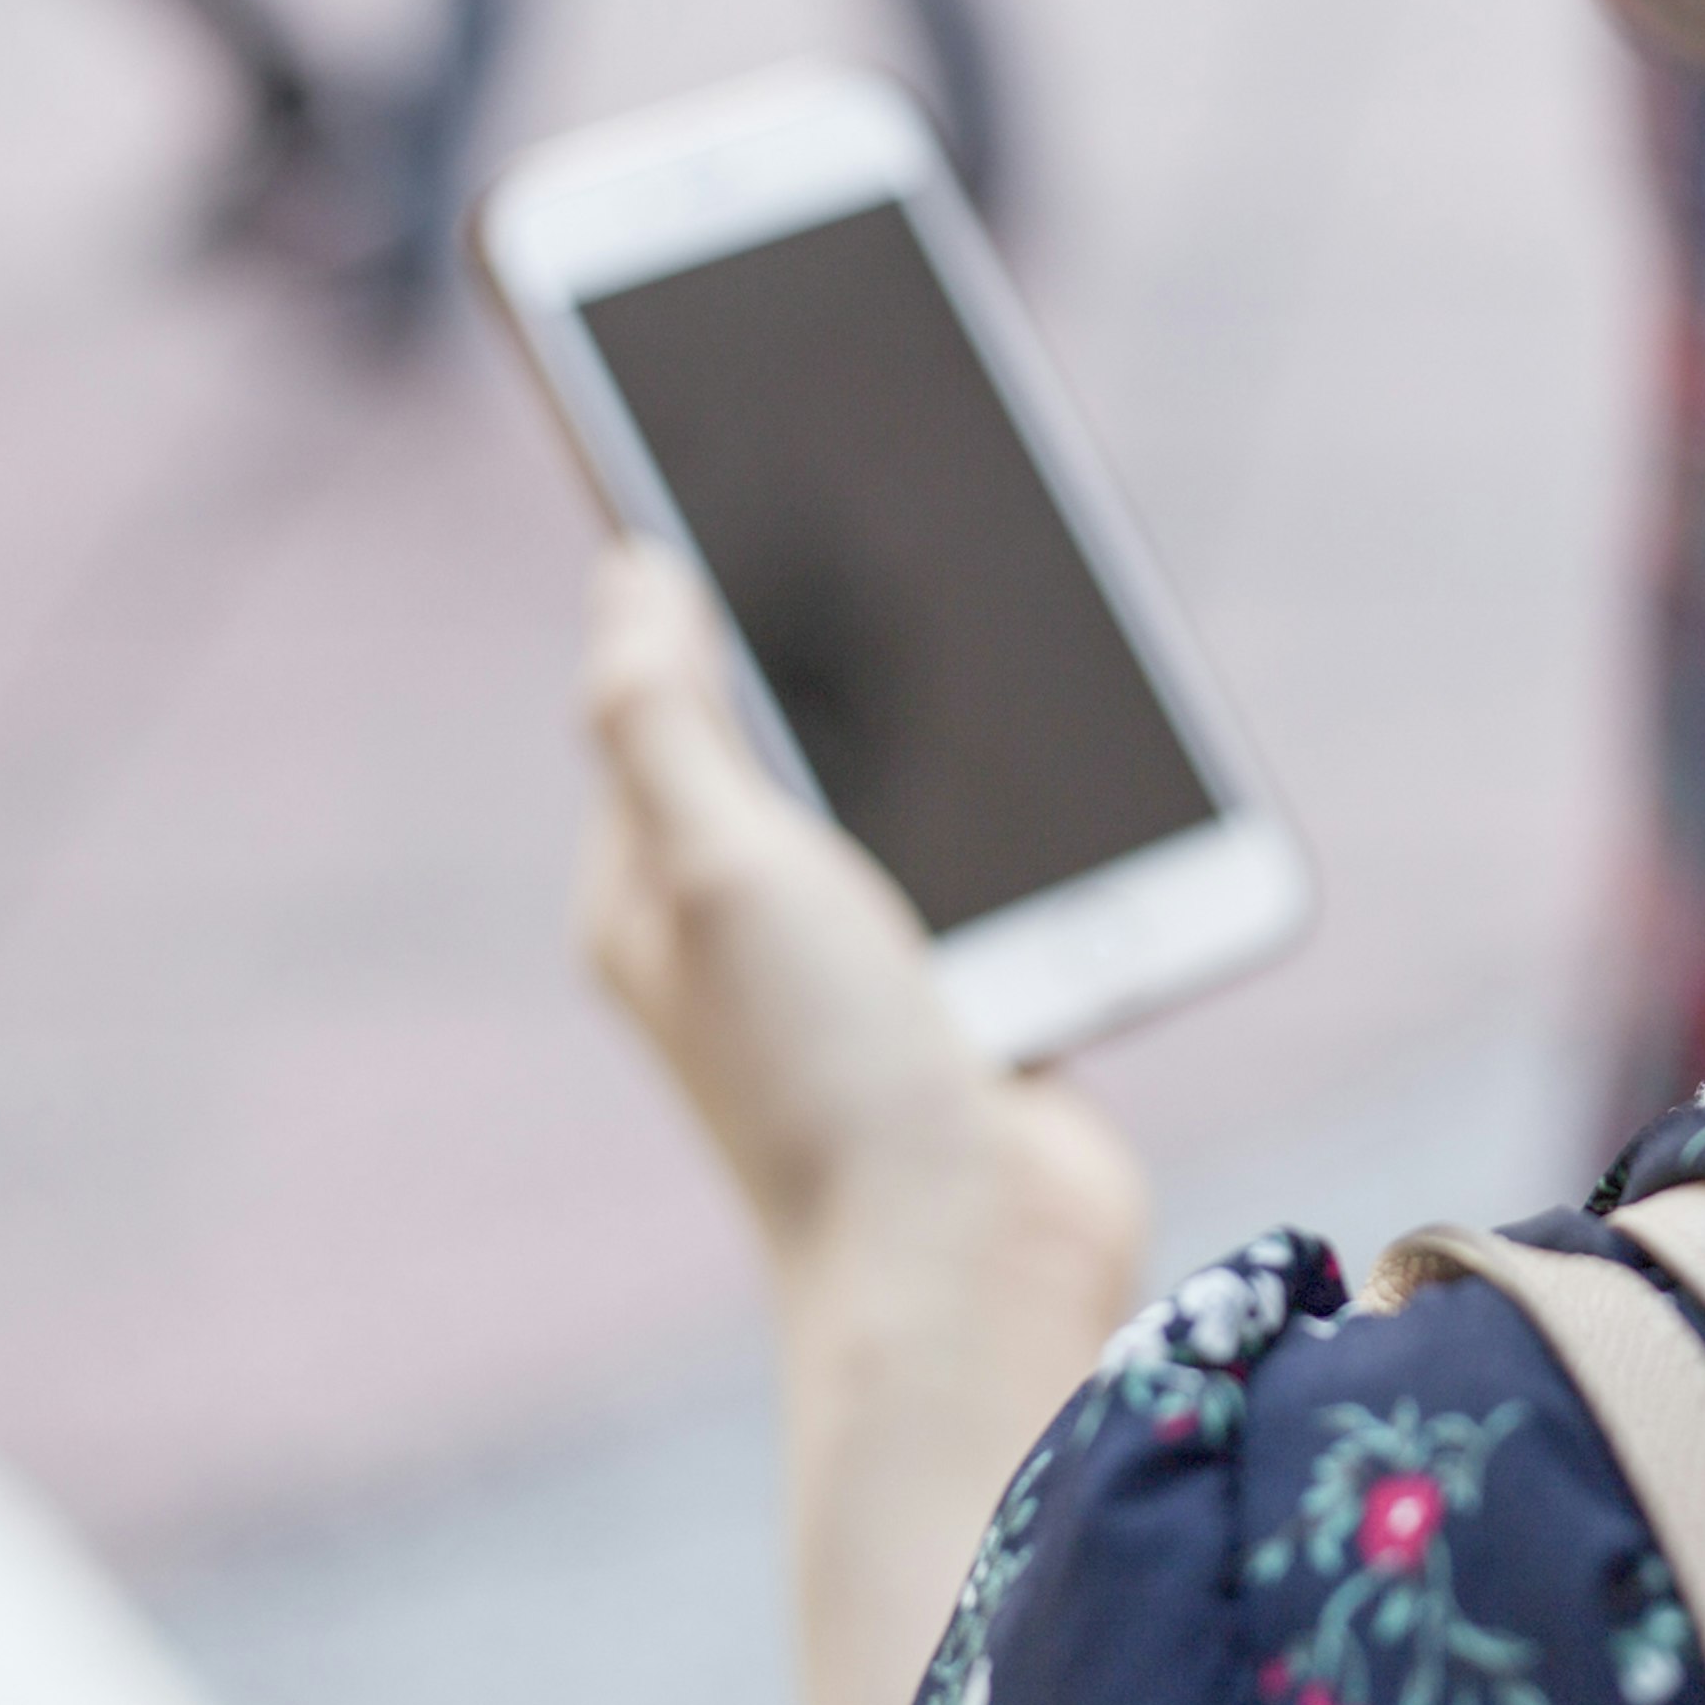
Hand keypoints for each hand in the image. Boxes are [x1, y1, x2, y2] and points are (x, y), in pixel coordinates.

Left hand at [573, 541, 1145, 1282]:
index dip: (689, 580)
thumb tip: (629, 568)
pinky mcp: (974, 994)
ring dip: (946, 718)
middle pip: (790, 733)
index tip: (731, 447)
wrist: (975, 1258)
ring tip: (993, 592)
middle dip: (835, 631)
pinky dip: (1029, 807)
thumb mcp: (713, 862)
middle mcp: (744, 926)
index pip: (657, 697)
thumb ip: (666, 712)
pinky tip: (1075, 745)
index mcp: (647, 892)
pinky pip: (998, 861)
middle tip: (898, 490)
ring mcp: (863, 965)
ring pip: (904, 792)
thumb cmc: (823, 1071)